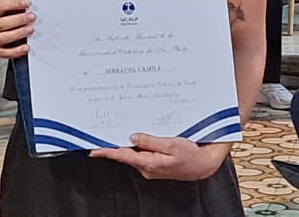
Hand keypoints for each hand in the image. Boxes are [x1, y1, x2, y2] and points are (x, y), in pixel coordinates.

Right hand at [0, 0, 34, 57]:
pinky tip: (26, 47)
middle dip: (19, 19)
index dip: (14, 3)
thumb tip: (27, 7)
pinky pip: (7, 53)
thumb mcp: (2, 11)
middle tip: (31, 17)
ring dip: (19, 33)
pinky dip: (17, 51)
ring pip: (3, 37)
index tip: (26, 3)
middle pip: (1, 23)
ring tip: (31, 29)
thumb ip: (13, 8)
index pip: (0, 6)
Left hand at [90, 135, 229, 180]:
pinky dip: (135, 145)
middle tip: (99, 133)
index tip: (93, 150)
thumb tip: (132, 136)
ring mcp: (150, 166)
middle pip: (125, 154)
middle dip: (113, 144)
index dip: (107, 152)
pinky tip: (133, 136)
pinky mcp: (154, 162)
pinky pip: (141, 153)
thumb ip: (150, 141)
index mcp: (149, 163)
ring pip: (133, 153)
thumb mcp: (172, 145)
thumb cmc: (191, 156)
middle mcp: (147, 167)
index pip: (123, 156)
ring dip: (124, 143)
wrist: (204, 165)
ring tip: (114, 130)